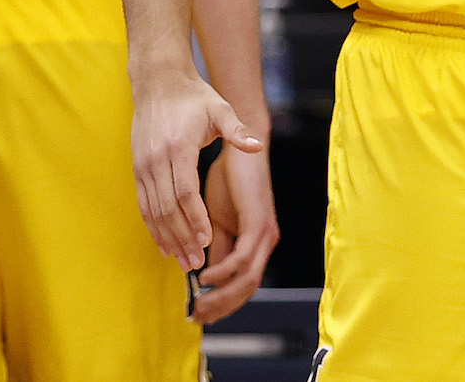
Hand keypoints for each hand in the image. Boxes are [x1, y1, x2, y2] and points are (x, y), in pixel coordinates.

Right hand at [130, 72, 264, 272]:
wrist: (158, 82)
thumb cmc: (194, 97)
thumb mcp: (220, 109)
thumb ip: (237, 131)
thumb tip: (257, 146)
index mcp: (179, 147)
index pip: (185, 192)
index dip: (195, 218)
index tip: (207, 240)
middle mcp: (157, 159)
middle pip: (168, 207)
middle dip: (183, 237)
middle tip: (196, 262)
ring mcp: (144, 165)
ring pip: (153, 210)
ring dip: (167, 237)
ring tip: (182, 261)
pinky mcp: (137, 168)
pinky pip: (143, 204)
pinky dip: (153, 227)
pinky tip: (164, 244)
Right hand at [193, 146, 278, 324]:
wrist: (242, 147)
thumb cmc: (230, 179)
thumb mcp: (217, 219)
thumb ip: (216, 245)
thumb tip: (204, 274)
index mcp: (257, 240)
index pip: (244, 283)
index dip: (224, 302)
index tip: (202, 313)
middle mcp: (266, 239)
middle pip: (247, 288)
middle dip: (222, 306)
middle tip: (198, 318)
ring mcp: (265, 232)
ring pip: (247, 278)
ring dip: (222, 295)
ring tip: (200, 304)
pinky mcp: (259, 221)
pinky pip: (243, 257)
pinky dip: (224, 271)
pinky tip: (205, 277)